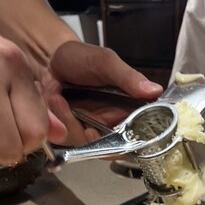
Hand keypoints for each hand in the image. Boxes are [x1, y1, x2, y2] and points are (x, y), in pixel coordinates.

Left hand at [46, 41, 163, 145]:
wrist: (49, 57)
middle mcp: (111, 124)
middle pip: (112, 148)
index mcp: (128, 109)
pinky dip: (60, 120)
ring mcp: (91, 130)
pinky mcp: (72, 132)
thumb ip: (129, 78)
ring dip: (71, 122)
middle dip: (95, 136)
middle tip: (86, 124)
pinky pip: (70, 138)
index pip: (139, 135)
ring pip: (88, 144)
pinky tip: (54, 99)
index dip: (130, 140)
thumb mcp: (106, 63)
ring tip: (59, 98)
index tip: (114, 129)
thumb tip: (156, 91)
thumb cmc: (81, 58)